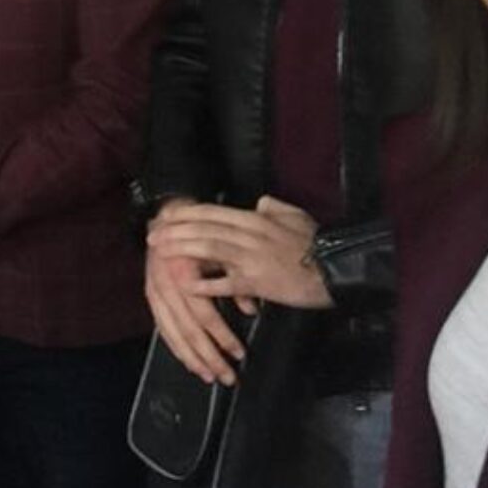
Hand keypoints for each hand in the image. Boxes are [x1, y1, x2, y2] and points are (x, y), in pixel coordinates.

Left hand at [147, 196, 330, 310]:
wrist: (335, 270)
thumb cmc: (316, 244)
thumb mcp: (296, 216)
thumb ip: (274, 208)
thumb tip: (259, 202)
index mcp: (256, 219)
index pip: (213, 212)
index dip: (187, 213)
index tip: (166, 215)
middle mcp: (250, 234)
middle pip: (205, 229)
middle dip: (175, 230)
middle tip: (152, 234)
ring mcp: (252, 259)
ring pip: (210, 249)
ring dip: (181, 250)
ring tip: (160, 252)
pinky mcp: (257, 283)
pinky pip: (226, 283)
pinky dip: (205, 283)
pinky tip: (184, 284)